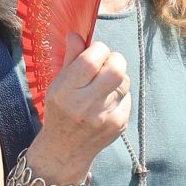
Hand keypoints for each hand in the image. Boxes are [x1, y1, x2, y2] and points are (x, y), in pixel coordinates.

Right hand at [30, 33, 129, 178]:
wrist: (65, 150)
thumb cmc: (60, 111)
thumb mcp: (58, 84)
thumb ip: (70, 58)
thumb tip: (77, 34)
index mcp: (66, 92)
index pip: (91, 60)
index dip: (98, 49)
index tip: (95, 52)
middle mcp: (85, 105)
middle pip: (117, 70)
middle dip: (115, 60)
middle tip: (106, 64)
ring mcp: (104, 117)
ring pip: (125, 82)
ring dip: (117, 78)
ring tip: (104, 85)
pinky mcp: (119, 124)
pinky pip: (128, 97)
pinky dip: (120, 94)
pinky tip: (107, 102)